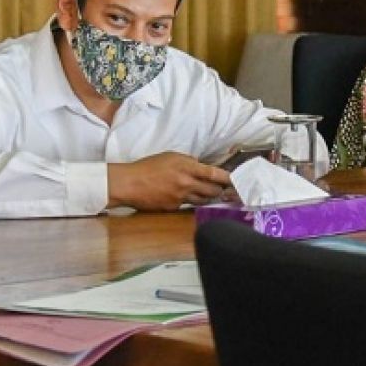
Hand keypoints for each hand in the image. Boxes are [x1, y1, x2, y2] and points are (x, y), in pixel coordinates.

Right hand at [108, 152, 230, 210]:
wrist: (130, 183)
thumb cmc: (148, 166)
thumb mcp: (170, 156)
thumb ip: (188, 162)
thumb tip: (200, 166)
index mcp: (187, 167)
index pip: (214, 174)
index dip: (227, 179)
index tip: (236, 181)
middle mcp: (187, 183)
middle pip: (213, 190)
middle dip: (220, 190)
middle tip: (225, 189)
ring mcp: (181, 198)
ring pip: (203, 201)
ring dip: (209, 197)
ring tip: (211, 194)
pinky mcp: (174, 208)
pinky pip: (188, 206)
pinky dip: (191, 202)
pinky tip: (187, 198)